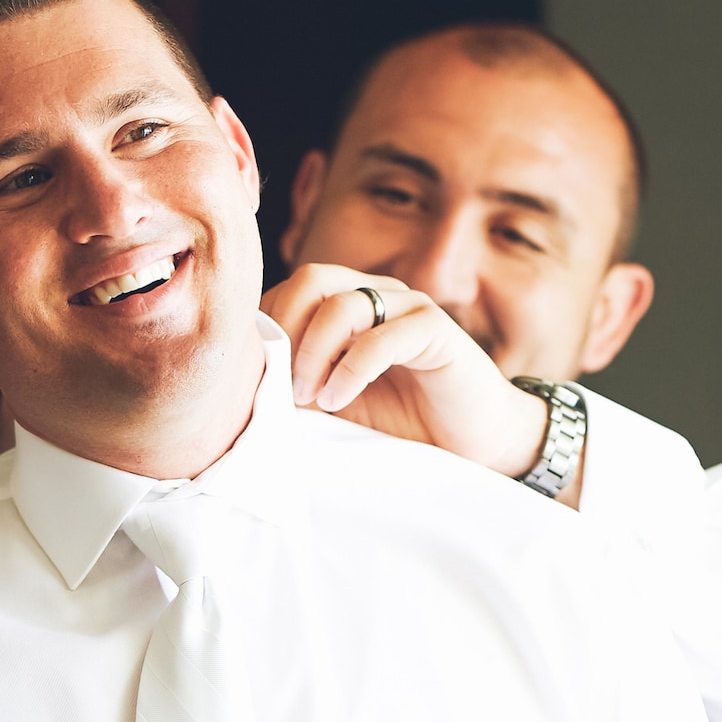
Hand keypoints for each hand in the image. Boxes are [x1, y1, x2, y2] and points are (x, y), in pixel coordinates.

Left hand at [261, 264, 551, 481]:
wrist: (472, 442)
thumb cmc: (403, 420)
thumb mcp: (335, 401)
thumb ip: (299, 381)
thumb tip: (249, 379)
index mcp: (348, 303)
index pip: (291, 290)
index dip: (268, 326)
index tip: (259, 377)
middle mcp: (377, 293)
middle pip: (312, 278)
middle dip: (286, 328)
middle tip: (282, 382)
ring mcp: (408, 306)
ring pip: (342, 303)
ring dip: (313, 352)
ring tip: (310, 396)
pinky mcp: (436, 329)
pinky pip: (383, 335)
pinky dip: (351, 369)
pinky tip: (340, 399)